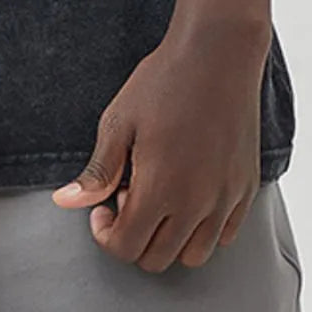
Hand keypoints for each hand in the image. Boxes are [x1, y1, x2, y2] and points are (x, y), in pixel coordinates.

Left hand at [51, 17, 269, 270]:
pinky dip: (202, 228)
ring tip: (160, 193)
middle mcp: (197, 204)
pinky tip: (188, 190)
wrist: (218, 53)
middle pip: (158, 259)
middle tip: (129, 193)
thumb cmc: (165, 81)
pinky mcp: (246, 188)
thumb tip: (66, 202)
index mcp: (161, 189)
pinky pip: (224, 235)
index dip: (106, 233)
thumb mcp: (119, 121)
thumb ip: (97, 171)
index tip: (103, 206)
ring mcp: (226, 199)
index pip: (126, 248)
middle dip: (134, 236)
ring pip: (195, 255)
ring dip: (169, 237)